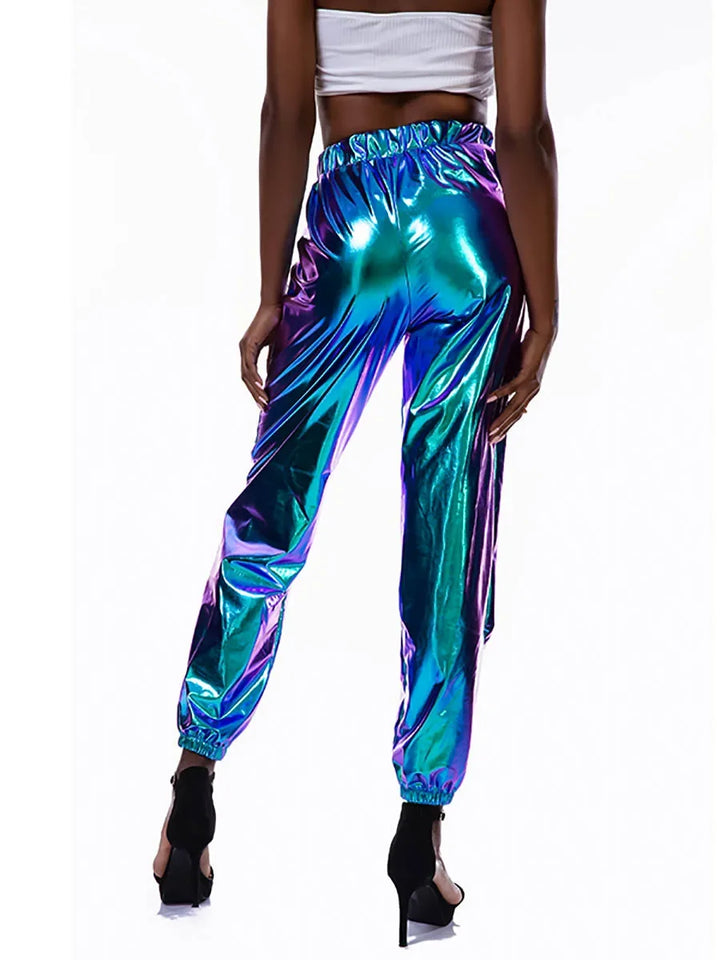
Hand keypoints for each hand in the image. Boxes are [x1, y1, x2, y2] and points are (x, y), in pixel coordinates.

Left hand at [239, 302, 281, 409]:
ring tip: (264, 401)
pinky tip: (262, 385)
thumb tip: (273, 375)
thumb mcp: (275, 346)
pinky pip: (250, 364)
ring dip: (256, 389)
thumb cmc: (277, 323)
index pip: (250, 376)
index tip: (264, 402)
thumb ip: (272, 359)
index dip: (256, 390)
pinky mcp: (249, 343)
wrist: (275, 306)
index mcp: (249, 352)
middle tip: (263, 407)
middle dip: (255, 394)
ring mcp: (244, 347)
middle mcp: (244, 350)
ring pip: (247, 374)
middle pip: (246, 379)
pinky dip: (255, 376)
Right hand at [486, 327, 555, 443]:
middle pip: (515, 414)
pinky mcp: (528, 374)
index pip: (517, 414)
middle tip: (491, 440)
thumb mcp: (519, 370)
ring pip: (514, 406)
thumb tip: (502, 392)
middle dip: (503, 428)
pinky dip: (501, 393)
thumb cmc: (529, 351)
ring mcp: (531, 384)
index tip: (495, 438)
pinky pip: (512, 386)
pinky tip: (490, 399)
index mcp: (530, 392)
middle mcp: (532, 391)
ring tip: (491, 428)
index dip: (506, 427)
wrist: (543, 336)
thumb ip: (512, 382)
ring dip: (502, 418)